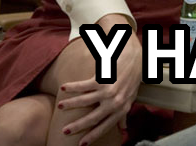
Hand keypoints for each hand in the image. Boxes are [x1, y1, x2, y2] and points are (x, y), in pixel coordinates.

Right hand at [59, 21, 141, 144]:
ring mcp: (108, 90)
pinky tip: (64, 88)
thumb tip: (123, 129)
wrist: (135, 57)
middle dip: (77, 126)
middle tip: (65, 131)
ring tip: (60, 106)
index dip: (93, 136)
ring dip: (70, 104)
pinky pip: (83, 86)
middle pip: (93, 118)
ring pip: (84, 101)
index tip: (82, 144)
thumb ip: (124, 113)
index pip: (106, 126)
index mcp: (122, 108)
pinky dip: (72, 87)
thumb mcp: (131, 97)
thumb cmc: (132, 77)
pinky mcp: (102, 78)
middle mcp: (115, 102)